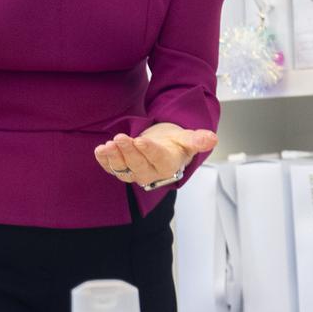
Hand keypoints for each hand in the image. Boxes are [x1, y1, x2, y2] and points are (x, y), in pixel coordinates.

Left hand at [94, 122, 217, 186]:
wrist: (164, 148)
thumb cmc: (175, 143)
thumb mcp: (186, 139)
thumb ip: (197, 139)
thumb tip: (212, 138)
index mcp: (168, 165)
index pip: (158, 159)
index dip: (149, 150)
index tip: (141, 140)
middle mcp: (151, 173)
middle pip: (138, 164)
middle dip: (129, 151)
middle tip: (121, 138)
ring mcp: (135, 173)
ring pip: (124, 169)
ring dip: (114, 157)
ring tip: (108, 144)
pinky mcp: (123, 171)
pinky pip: (112, 169)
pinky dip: (104, 161)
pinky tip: (100, 150)